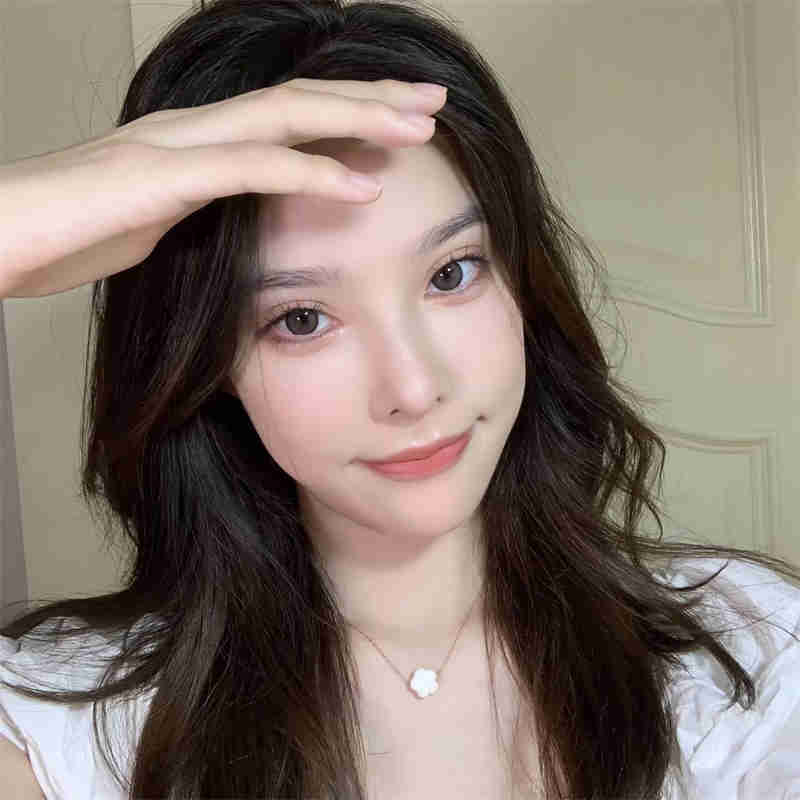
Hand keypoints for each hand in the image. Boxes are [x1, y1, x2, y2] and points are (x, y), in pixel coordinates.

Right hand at [0, 78, 445, 298]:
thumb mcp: (149, 221)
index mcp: (195, 142)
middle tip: (434, 98)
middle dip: (372, 96)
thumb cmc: (64, 234)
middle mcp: (192, 130)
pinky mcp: (160, 179)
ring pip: (285, 117)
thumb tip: (229, 219)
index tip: (402, 120)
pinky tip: (363, 185)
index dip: (349, 111)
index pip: (286, 115)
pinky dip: (311, 175)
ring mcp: (176, 148)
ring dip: (358, 119)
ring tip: (420, 126)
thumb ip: (195, 210)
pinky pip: (249, 169)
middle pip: (299, 99)